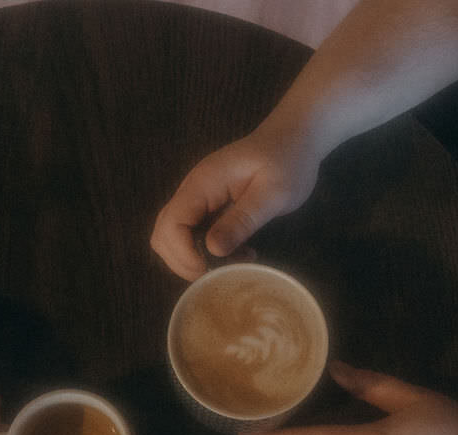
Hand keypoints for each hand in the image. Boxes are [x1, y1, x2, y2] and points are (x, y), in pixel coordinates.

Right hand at [151, 124, 321, 279]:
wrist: (295, 137)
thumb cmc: (288, 160)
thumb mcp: (274, 193)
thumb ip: (243, 219)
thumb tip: (213, 250)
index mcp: (203, 184)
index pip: (171, 224)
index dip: (183, 254)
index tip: (210, 270)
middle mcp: (193, 191)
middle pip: (163, 234)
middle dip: (183, 262)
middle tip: (217, 275)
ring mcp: (199, 199)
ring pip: (174, 238)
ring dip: (196, 259)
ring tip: (234, 263)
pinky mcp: (209, 207)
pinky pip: (194, 235)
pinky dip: (209, 252)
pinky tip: (239, 254)